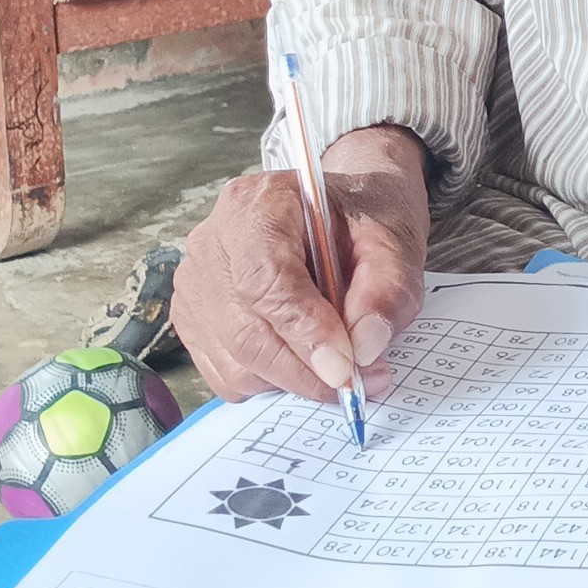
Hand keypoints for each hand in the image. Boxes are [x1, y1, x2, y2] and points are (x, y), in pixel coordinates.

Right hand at [170, 125, 429, 407]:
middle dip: (305, 370)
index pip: (266, 278)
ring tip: (338, 360)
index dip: (305, 331)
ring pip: (235, 362)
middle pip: (245, 331)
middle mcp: (213, 244)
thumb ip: (388, 288)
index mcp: (259, 205)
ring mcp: (195, 285)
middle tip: (359, 382)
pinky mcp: (193, 321)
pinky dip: (271, 381)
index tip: (345, 366)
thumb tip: (364, 347)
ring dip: (292, 379)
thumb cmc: (363, 216)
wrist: (340, 210)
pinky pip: (227, 375)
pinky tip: (302, 354)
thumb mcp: (394, 237)